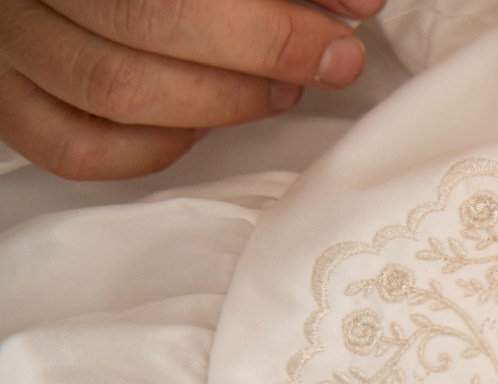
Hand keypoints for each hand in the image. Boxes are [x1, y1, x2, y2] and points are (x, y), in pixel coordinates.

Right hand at [0, 0, 377, 179]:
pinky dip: (155, 146)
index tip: (345, 30)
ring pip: (114, 92)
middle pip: (145, 25)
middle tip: (326, 61)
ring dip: (219, 102)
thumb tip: (356, 4)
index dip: (270, 26)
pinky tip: (202, 122)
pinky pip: (77, 147)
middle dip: (258, 53)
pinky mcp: (6, 100)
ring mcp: (7, 44)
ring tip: (277, 89)